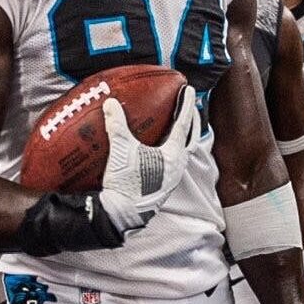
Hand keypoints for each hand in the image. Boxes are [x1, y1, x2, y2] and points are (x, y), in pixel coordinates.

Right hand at [97, 88, 200, 233]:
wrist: (123, 213)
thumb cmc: (128, 184)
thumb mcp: (121, 150)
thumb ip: (117, 125)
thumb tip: (111, 103)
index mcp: (173, 155)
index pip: (183, 124)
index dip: (186, 105)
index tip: (190, 90)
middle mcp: (177, 166)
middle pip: (190, 138)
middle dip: (191, 121)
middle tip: (189, 106)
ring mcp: (172, 176)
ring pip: (183, 150)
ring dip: (182, 136)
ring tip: (176, 125)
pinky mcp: (163, 184)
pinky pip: (172, 160)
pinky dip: (170, 148)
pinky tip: (159, 148)